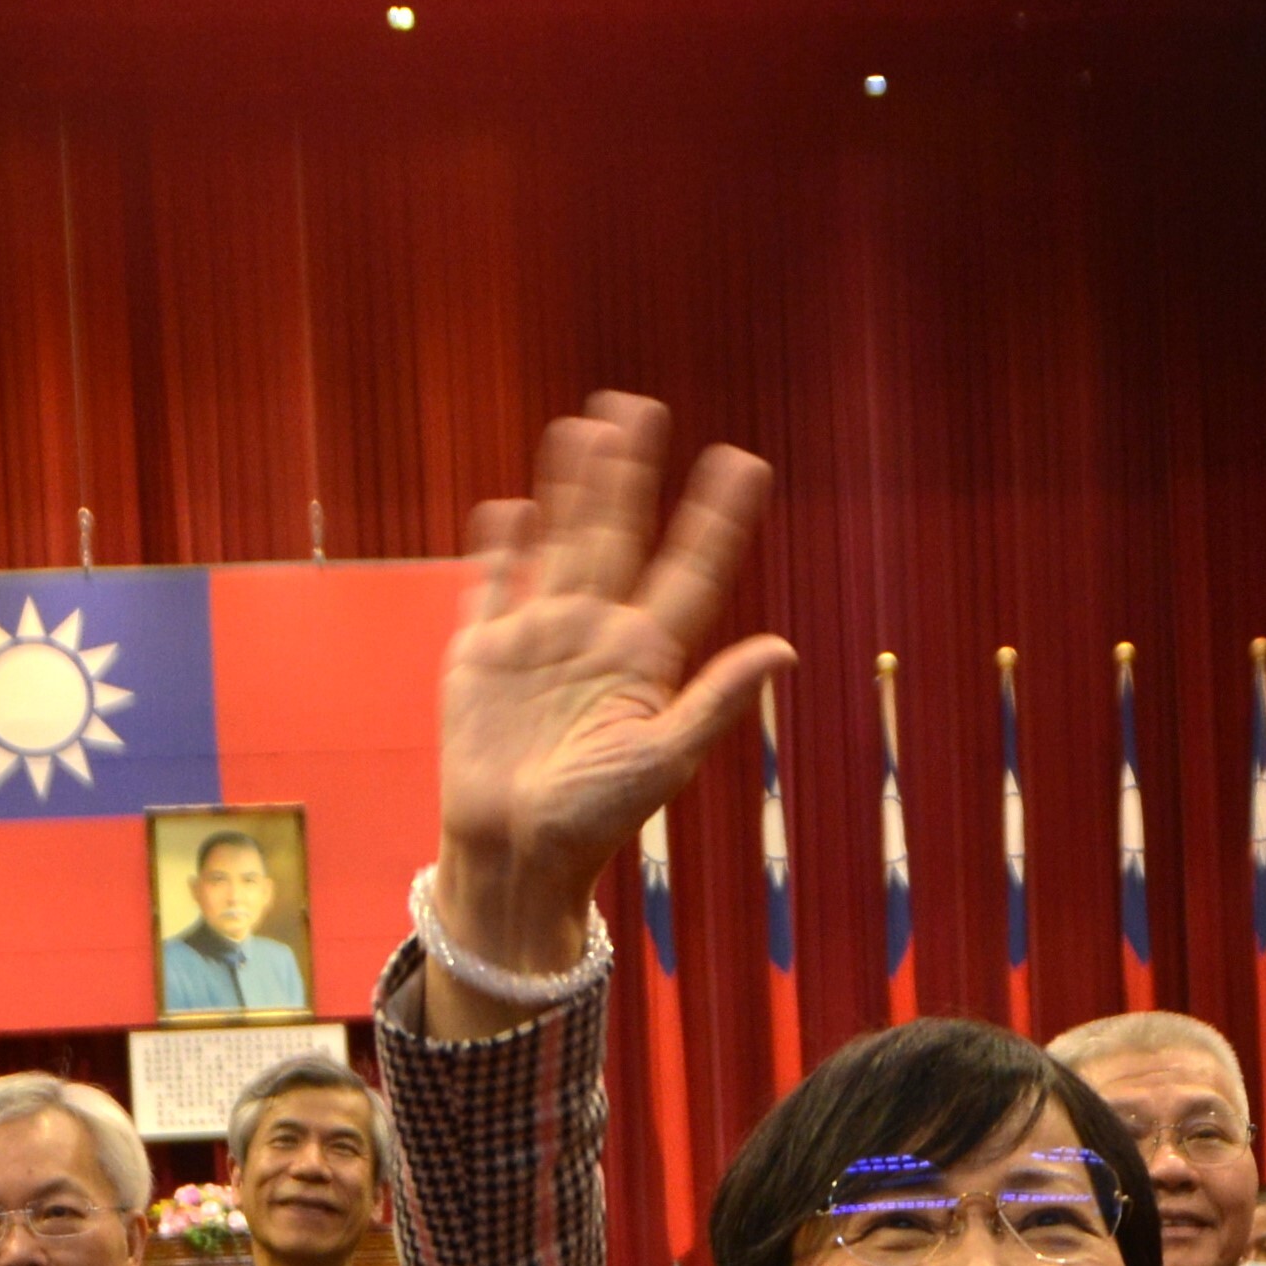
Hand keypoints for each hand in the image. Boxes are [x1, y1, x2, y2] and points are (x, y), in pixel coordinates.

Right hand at [434, 396, 792, 970]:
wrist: (511, 856)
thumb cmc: (593, 822)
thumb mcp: (663, 757)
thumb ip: (716, 698)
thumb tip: (784, 648)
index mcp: (645, 659)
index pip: (690, 570)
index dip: (715, 517)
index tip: (744, 463)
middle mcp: (594, 637)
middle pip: (617, 535)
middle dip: (630, 475)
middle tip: (643, 408)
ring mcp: (537, 640)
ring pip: (558, 543)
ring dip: (571, 489)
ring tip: (586, 428)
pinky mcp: (480, 655)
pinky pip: (490, 587)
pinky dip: (499, 548)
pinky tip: (511, 506)